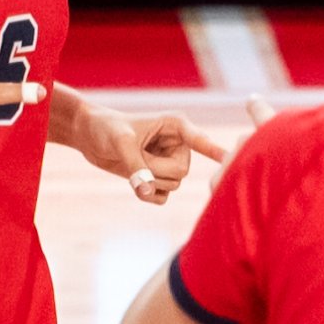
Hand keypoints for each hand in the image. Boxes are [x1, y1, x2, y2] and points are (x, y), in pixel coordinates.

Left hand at [75, 102, 232, 204]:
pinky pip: (163, 197)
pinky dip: (148, 195)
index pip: (200, 141)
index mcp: (177, 126)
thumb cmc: (106, 129)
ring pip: (172, 185)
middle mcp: (179, 145)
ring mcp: (170, 162)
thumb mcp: (121, 143)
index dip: (216, 151)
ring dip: (150, 182)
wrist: (90, 136)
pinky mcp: (159, 177)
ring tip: (134, 167)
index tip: (233, 159)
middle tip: (136, 158)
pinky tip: (137, 185)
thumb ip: (137, 167)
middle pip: (181, 172)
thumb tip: (147, 192)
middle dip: (156, 171)